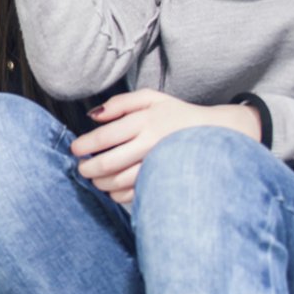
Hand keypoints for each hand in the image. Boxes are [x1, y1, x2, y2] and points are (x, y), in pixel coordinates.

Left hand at [71, 89, 260, 204]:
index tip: (75, 149)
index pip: (105, 136)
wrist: (218, 134)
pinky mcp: (167, 181)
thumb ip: (120, 103)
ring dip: (103, 183)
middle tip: (82, 168)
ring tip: (95, 180)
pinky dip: (121, 195)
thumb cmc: (177, 115)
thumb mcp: (151, 98)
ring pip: (122, 181)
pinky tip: (114, 191)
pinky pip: (138, 193)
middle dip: (89, 168)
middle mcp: (151, 144)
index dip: (85, 145)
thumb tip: (93, 116)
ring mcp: (160, 165)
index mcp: (145, 121)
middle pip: (109, 162)